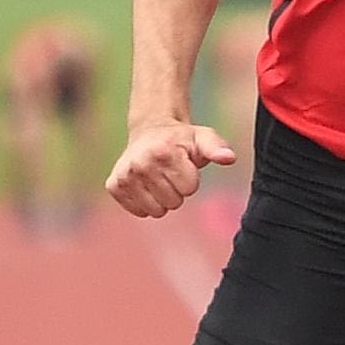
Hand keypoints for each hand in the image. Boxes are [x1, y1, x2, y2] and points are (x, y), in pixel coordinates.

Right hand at [106, 117, 235, 218]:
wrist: (150, 132)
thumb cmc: (181, 139)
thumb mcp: (203, 139)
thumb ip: (217, 148)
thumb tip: (230, 158)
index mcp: (163, 152)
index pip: (189, 188)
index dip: (190, 179)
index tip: (184, 165)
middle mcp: (140, 164)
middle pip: (173, 202)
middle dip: (176, 190)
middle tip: (170, 172)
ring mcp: (124, 176)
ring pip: (156, 211)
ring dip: (162, 199)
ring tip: (159, 179)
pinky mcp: (114, 186)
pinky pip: (139, 212)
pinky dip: (145, 203)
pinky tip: (146, 184)